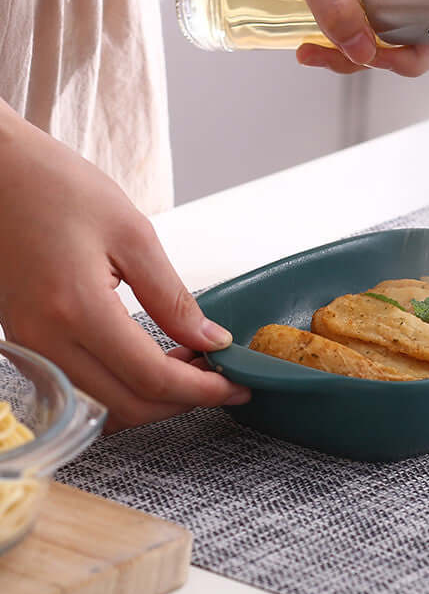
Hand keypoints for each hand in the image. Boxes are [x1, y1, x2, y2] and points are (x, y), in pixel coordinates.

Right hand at [0, 108, 249, 431]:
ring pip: (102, 406)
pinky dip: (122, 386)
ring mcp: (29, 345)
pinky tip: (153, 359)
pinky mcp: (26, 340)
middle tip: (222, 377)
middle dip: (183, 400)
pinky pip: (81, 386)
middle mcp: (44, 340)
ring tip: (193, 365)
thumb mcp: (132, 234)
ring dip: (153, 397)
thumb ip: (172, 297)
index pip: (151, 377)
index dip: (202, 389)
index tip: (238, 385)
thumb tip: (210, 338)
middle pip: (127, 406)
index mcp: (75, 309)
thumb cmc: (57, 187)